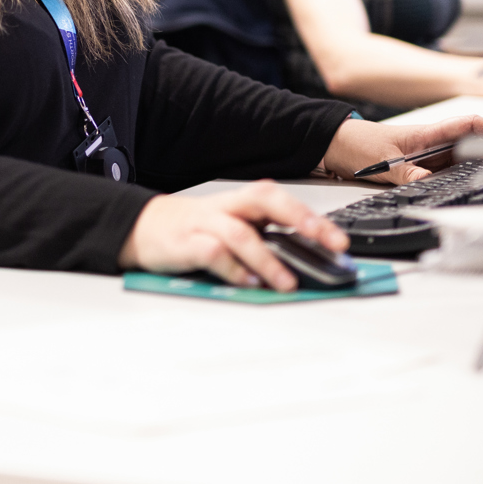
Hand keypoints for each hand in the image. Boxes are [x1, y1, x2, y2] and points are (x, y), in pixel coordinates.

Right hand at [116, 182, 346, 291]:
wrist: (141, 227)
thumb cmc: (194, 230)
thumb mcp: (230, 228)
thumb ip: (263, 240)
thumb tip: (307, 265)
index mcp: (242, 203)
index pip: (282, 201)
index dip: (313, 218)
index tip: (340, 242)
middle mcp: (227, 208)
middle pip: (267, 200)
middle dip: (300, 220)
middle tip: (327, 244)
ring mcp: (206, 224)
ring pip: (241, 234)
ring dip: (268, 259)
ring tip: (287, 282)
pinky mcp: (186, 243)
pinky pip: (212, 253)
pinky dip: (232, 269)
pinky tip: (246, 283)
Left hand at [317, 114, 482, 185]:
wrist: (338, 145)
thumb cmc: (359, 144)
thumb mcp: (383, 162)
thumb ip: (408, 174)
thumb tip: (430, 184)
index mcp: (427, 133)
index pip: (468, 124)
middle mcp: (433, 142)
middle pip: (474, 142)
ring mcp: (430, 154)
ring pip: (465, 156)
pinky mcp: (423, 166)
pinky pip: (451, 170)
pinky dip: (465, 175)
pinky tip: (473, 185)